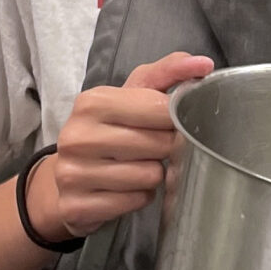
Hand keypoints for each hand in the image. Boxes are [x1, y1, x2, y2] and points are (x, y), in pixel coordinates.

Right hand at [37, 52, 214, 241]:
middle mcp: (77, 136)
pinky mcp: (76, 206)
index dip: (173, 119)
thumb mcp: (133, 96)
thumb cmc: (109, 130)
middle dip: (164, 149)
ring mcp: (72, 173)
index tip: (165, 123)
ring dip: (152, 175)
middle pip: (158, 145)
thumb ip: (168, 73)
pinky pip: (134, 202)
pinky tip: (125, 189)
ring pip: (149, 177)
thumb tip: (204, 63)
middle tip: (151, 149)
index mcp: (91, 102)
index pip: (160, 109)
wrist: (66, 177)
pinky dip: (138, 197)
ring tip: (137, 168)